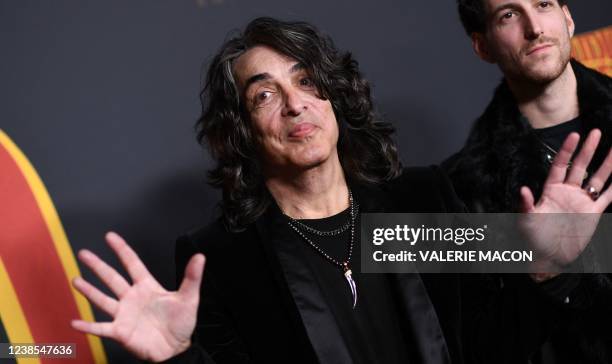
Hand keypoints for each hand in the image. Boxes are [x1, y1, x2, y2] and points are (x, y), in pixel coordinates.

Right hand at [71, 232, 204, 361]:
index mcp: (147, 286)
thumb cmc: (182, 323)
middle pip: (112, 278)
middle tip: (83, 253)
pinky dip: (88, 326)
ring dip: (88, 290)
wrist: (176, 349)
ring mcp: (124, 314)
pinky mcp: (120, 332)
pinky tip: (75, 322)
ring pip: (102, 299)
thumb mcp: (189, 298)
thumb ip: (192, 277)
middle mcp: (132, 298)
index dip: (121, 249)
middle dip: (98, 265)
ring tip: (75, 280)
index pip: (132, 263)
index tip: (110, 236)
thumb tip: (200, 257)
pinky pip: (101, 328)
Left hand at [520, 129, 611, 277]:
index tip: (574, 135)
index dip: (567, 150)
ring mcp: (581, 201)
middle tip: (596, 132)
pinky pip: (607, 197)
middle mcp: (567, 192)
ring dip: (607, 164)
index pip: (560, 165)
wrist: (548, 255)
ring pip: (597, 178)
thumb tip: (524, 189)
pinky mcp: (592, 213)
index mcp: (551, 190)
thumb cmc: (533, 237)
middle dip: (588, 149)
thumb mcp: (526, 219)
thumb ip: (526, 204)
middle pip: (580, 166)